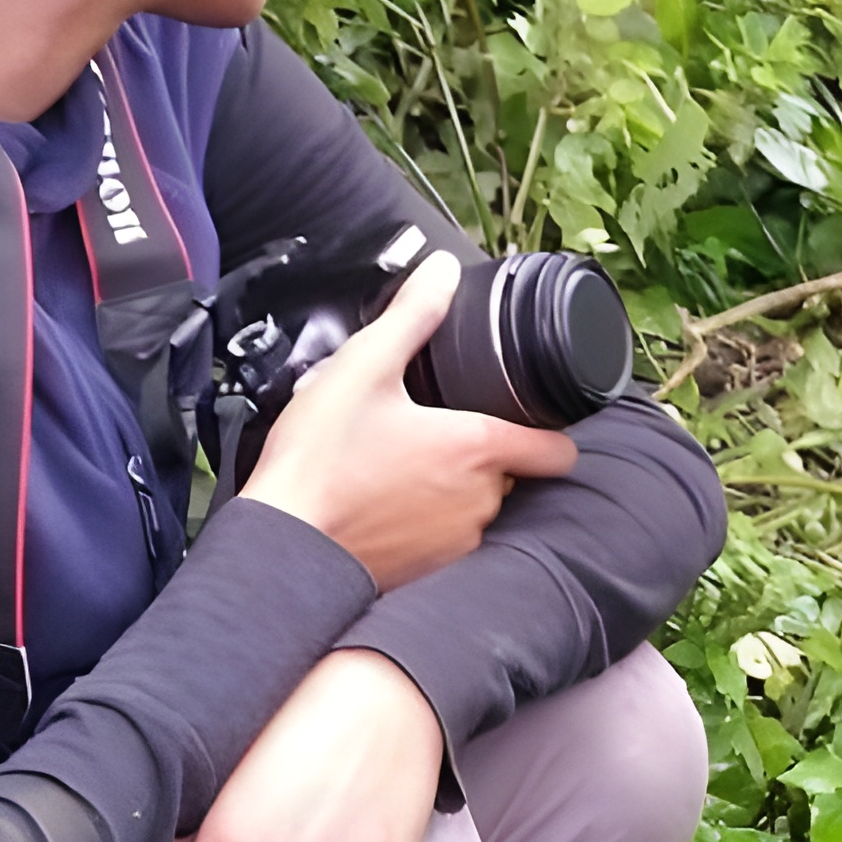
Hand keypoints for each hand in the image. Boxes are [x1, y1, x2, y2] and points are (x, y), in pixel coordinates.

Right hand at [237, 248, 576, 590]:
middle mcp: (480, 500)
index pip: (558, 451)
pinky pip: (446, 538)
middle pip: (512, 471)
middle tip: (434, 428)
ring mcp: (457, 540)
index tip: (527, 416)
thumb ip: (412, 315)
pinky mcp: (429, 570)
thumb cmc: (320, 461)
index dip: (551, 431)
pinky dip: (428, 520)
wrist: (283, 546)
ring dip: (454, 485)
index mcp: (478, 450)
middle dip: (484, 450)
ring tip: (403, 462)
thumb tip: (443, 271)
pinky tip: (388, 500)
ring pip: (477, 504)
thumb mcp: (364, 368)